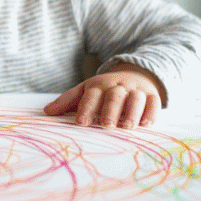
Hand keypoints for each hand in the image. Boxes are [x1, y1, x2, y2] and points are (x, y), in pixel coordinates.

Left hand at [43, 63, 163, 127]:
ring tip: (127, 126)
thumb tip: (46, 112)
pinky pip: (154, 102)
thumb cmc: (105, 90)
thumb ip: (67, 101)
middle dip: (111, 110)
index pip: (92, 95)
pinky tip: (146, 123)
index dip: (87, 108)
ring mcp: (137, 90)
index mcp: (99, 85)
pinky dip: (151, 112)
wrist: (135, 74)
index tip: (82, 123)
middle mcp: (118, 86)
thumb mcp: (86, 90)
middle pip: (115, 96)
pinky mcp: (152, 95)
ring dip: (132, 111)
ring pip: (136, 98)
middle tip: (107, 124)